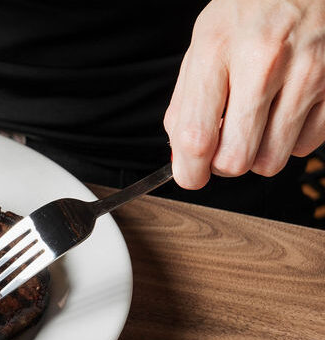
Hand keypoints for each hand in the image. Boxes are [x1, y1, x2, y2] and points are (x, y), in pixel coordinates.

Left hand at [164, 0, 324, 188]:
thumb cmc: (251, 11)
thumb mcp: (205, 41)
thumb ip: (186, 100)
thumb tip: (180, 154)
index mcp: (218, 50)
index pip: (196, 135)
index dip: (189, 170)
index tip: (190, 175)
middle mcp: (263, 63)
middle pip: (235, 158)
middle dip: (223, 165)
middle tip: (223, 149)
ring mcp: (306, 75)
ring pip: (271, 160)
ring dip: (256, 155)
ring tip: (254, 127)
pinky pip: (305, 146)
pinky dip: (290, 141)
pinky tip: (284, 113)